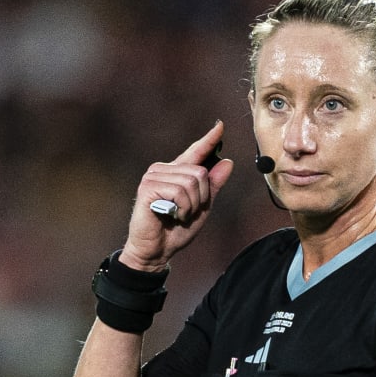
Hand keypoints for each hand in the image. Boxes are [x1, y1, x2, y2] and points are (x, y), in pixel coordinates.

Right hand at [119, 120, 234, 272]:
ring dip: (191, 205)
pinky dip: (181, 208)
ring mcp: (153, 176)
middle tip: (187, 212)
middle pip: (200, 172)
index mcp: (176, 172)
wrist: (157, 250)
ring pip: (191, 182)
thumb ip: (213, 185)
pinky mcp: (148, 187)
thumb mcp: (201, 206)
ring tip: (178, 214)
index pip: (195, 152)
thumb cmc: (175, 230)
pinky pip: (179, 192)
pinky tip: (170, 215)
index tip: (220, 126)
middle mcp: (163, 169)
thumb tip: (227, 162)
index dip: (209, 140)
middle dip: (201, 197)